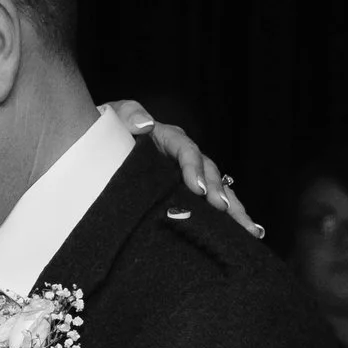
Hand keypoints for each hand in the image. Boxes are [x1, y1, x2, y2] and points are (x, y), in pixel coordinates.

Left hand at [108, 101, 261, 236]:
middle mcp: (183, 157)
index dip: (193, 167)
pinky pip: (208, 204)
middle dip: (218, 192)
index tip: (197, 188)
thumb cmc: (105, 131)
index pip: (186, 150)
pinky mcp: (184, 194)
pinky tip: (245, 234)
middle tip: (224, 210)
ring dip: (234, 209)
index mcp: (167, 138)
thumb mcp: (113, 116)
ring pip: (216, 189)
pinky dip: (227, 218)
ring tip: (250, 229)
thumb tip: (146, 124)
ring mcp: (186, 176)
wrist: (97, 148)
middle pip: (208, 171)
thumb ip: (128, 114)